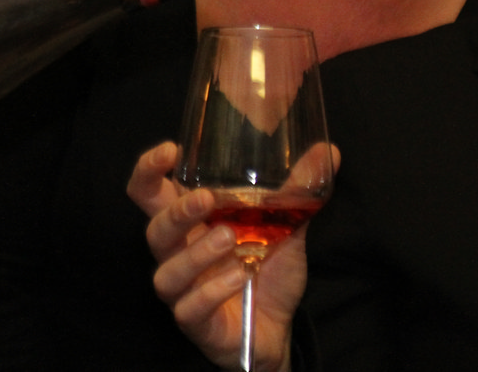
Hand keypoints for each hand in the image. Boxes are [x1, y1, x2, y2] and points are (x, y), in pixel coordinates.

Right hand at [127, 141, 334, 371]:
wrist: (277, 326)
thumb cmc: (268, 270)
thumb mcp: (286, 225)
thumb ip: (297, 190)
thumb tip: (328, 150)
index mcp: (193, 223)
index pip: (151, 193)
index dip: (149, 171)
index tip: (171, 150)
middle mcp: (179, 253)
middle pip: (154, 230)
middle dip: (176, 213)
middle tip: (205, 199)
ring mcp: (183, 290)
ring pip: (168, 272)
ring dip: (196, 254)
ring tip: (230, 239)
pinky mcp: (194, 321)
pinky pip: (190, 307)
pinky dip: (213, 290)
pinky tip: (240, 276)